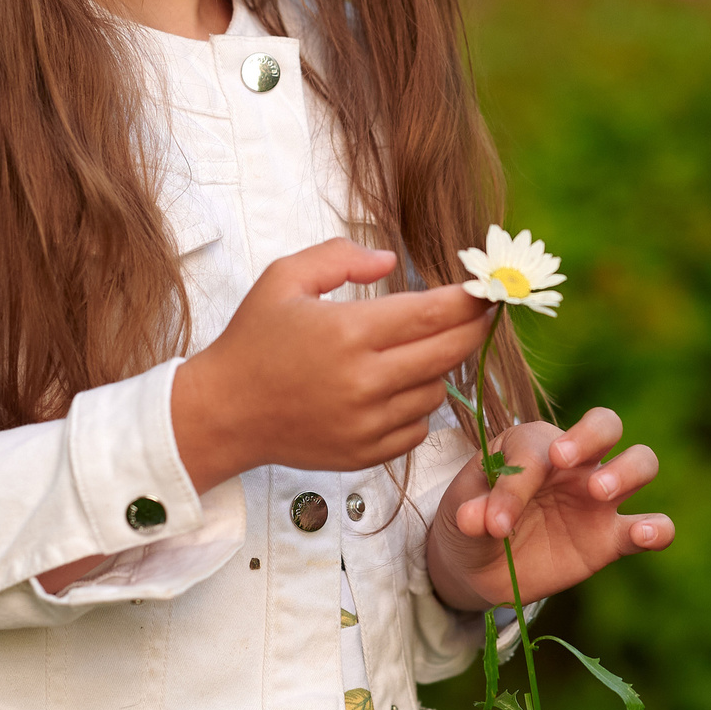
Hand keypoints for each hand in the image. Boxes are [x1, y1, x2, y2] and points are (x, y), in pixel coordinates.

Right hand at [170, 239, 488, 491]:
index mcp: (348, 332)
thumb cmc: (253, 341)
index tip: (486, 290)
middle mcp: (364, 381)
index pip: (434, 313)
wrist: (224, 413)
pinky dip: (417, 407)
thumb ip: (338, 256)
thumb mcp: (284, 278)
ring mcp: (367, 422)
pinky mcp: (366, 453)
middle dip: (473, 329)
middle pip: (450, 352)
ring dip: (437, 368)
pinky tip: (393, 389)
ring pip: (437, 391)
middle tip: (479, 314)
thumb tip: (390, 260)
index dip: (469, 300)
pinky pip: (419, 428)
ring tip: (412, 352)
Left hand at [426, 407, 672, 612]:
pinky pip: (653, 526)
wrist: (483, 565)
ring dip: (626, 471)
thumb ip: (471, 513)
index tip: (493, 524)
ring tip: (599, 493)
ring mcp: (599, 498)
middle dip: (590, 434)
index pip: (535, 449)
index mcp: (532, 443)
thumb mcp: (461, 517)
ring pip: (641, 462)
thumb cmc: (474, 522)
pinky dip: (657, 528)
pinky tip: (644, 534)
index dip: (513, 485)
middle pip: (605, 424)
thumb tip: (477, 519)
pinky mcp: (613, 537)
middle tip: (563, 461)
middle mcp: (574, 463)